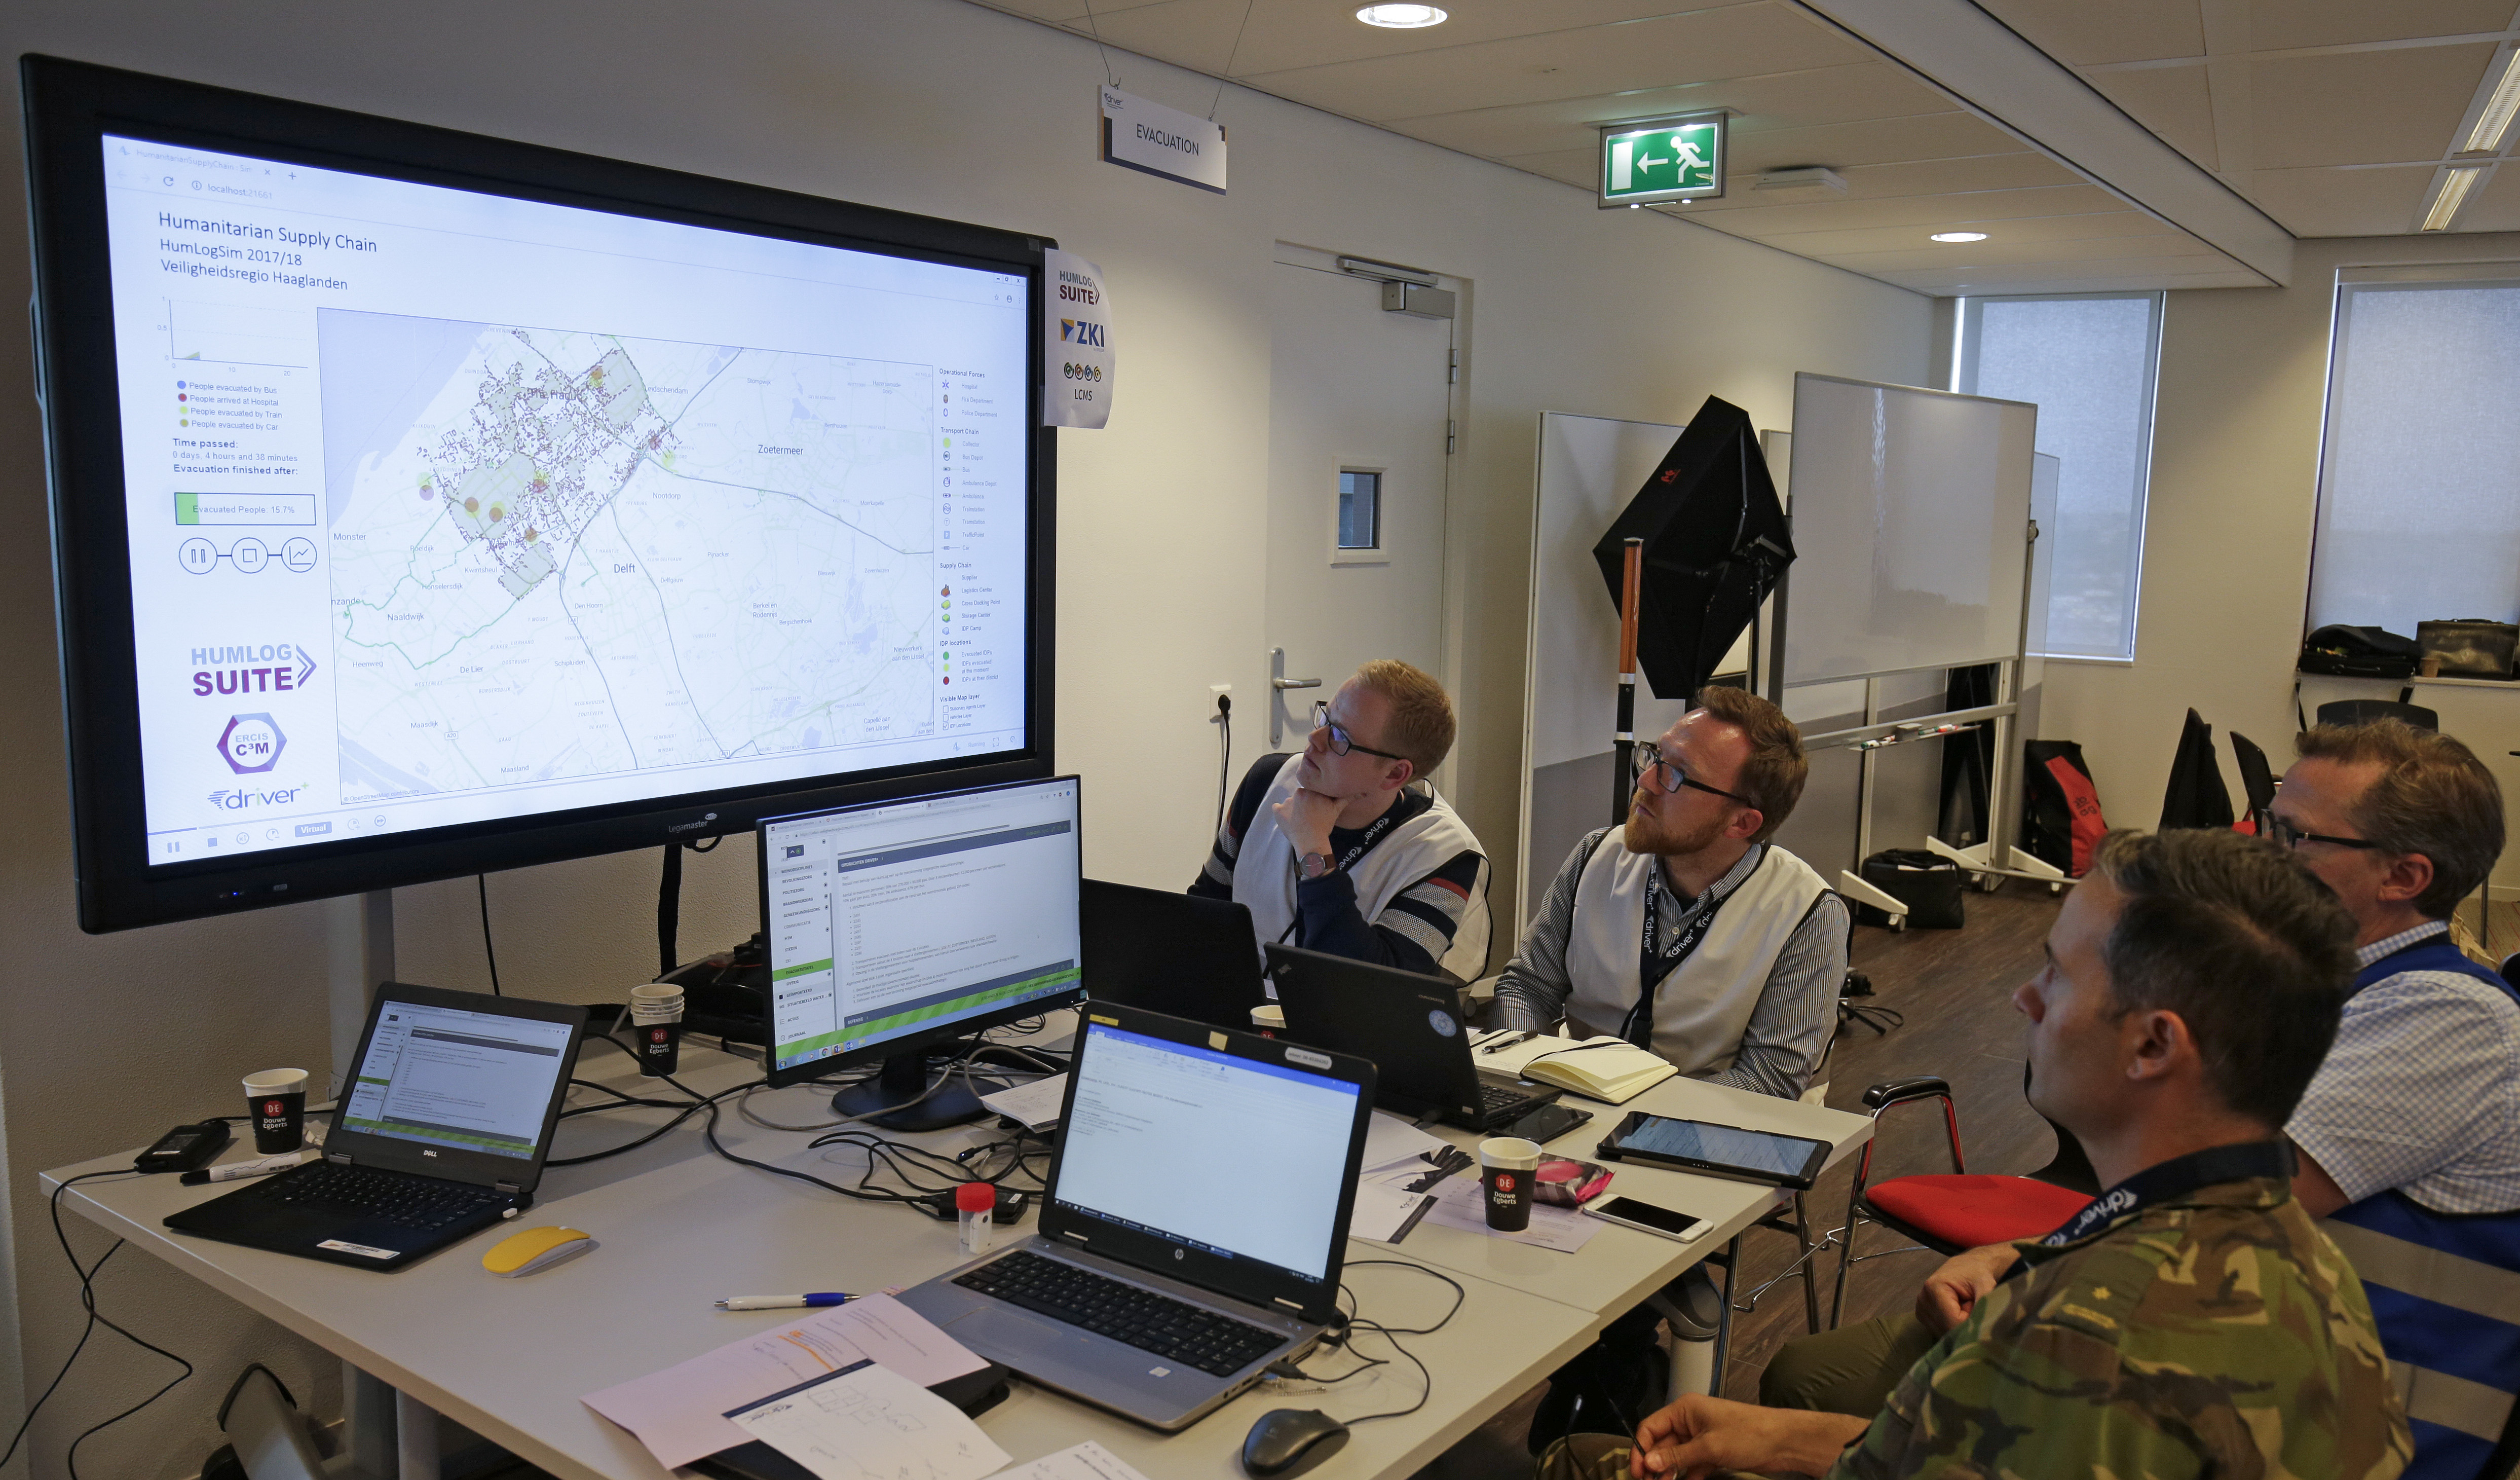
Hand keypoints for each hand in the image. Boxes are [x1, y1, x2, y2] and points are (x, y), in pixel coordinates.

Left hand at [1272, 786, 1343, 860]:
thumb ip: (1346, 798)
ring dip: (1293, 809)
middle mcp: (1298, 793)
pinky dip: (1280, 813)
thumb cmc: (1324, 825)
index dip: (1314, 801)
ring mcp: (1287, 802)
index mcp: (1312, 790)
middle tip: (1310, 817)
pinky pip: (1276, 808)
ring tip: (1300, 822)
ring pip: (1290, 803)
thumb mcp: (1336, 810)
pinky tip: (1288, 821)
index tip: (1316, 810)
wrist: (1311, 842)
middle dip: (1304, 804)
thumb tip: (1361, 793)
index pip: (1311, 791)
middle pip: (1300, 796)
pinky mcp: (1278, 811)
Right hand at [1631, 1395, 1859, 1478]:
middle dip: (1653, 1464)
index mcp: (1684, 1410)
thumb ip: (1677, 1456)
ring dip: (1668, 1472)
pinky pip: (1691, 1464)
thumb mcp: (1709, 1446)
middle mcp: (1689, 1422)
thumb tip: (1648, 1462)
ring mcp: (1701, 1438)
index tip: (1638, 1472)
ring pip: (1675, 1456)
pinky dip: (1686, 1475)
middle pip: (1661, 1443)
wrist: (1783, 1442)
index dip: (1640, 1449)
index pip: (1651, 1427)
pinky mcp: (1713, 1453)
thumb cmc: (1747, 1434)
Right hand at [1914, 1243, 2016, 1335]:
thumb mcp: (1986, 1286)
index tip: (1975, 1303)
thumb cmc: (1977, 1274)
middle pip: (1946, 1329)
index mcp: (1934, 1288)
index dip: (1970, 1320)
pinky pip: (1939, 1331)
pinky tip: (1955, 1312)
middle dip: (1963, 1324)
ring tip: (1963, 1307)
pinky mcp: (1922, 1315)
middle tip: (1970, 1305)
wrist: (1967, 1266)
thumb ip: (1983, 1306)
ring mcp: (1920, 1308)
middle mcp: (1922, 1299)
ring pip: (1943, 1333)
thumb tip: (1981, 1329)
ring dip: (1957, 1325)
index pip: (1953, 1323)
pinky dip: (1951, 1326)